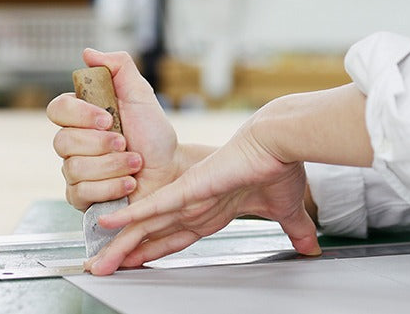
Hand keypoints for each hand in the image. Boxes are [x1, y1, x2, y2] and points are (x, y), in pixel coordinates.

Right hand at [47, 49, 181, 209]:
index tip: (108, 119)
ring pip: (74, 169)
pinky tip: (129, 183)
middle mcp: (73, 143)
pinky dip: (111, 186)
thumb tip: (88, 52)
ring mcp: (74, 171)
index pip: (58, 109)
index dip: (79, 115)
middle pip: (62, 142)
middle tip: (126, 143)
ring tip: (135, 163)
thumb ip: (119, 67)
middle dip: (101, 144)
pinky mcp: (81, 197)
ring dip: (112, 165)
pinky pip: (81, 193)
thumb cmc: (153, 134)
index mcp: (81, 116)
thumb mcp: (141, 94)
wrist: (170, 170)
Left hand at [83, 116, 319, 275]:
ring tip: (97, 262)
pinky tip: (110, 226)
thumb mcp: (287, 210)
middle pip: (153, 235)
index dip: (153, 251)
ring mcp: (190, 196)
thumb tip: (312, 247)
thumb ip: (294, 230)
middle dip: (127, 254)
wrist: (282, 142)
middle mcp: (195, 203)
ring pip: (147, 226)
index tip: (134, 263)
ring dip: (121, 245)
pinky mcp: (190, 187)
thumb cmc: (281, 167)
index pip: (175, 237)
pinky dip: (132, 217)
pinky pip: (156, 207)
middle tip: (100, 268)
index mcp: (212, 208)